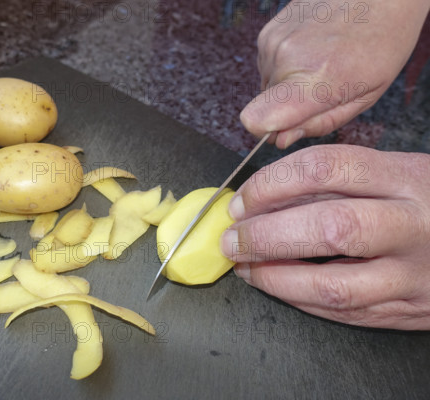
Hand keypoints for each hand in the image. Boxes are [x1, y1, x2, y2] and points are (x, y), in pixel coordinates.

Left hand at [221, 145, 429, 329]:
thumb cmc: (426, 203)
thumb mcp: (393, 174)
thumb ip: (335, 181)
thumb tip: (262, 197)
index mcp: (406, 177)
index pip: (326, 168)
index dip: (271, 184)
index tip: (243, 200)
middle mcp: (412, 224)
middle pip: (329, 228)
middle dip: (265, 235)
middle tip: (231, 239)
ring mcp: (413, 274)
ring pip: (334, 285)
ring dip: (275, 278)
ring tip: (244, 267)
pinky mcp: (409, 310)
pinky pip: (344, 312)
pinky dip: (300, 299)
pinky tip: (276, 285)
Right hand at [241, 0, 429, 147]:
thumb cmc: (381, 40)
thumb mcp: (364, 96)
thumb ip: (319, 123)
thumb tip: (280, 139)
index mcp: (316, 80)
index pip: (256, 120)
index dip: (267, 131)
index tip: (286, 128)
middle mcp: (286, 59)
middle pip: (264, 108)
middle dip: (288, 107)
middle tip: (322, 88)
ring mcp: (273, 41)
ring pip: (266, 86)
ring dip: (289, 84)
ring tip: (320, 64)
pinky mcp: (268, 31)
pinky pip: (267, 65)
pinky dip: (287, 65)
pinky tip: (312, 50)